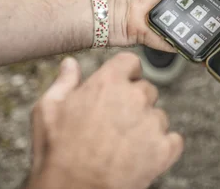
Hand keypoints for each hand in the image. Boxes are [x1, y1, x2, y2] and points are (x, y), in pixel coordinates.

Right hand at [27, 55, 182, 188]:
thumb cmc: (57, 152)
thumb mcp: (47, 110)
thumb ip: (64, 82)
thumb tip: (70, 64)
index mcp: (109, 83)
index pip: (130, 63)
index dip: (125, 73)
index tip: (121, 85)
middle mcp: (135, 98)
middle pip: (146, 90)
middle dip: (134, 103)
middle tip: (114, 124)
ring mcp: (152, 123)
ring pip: (158, 116)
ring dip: (146, 127)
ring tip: (122, 145)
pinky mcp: (164, 149)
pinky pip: (173, 140)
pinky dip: (162, 148)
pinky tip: (141, 156)